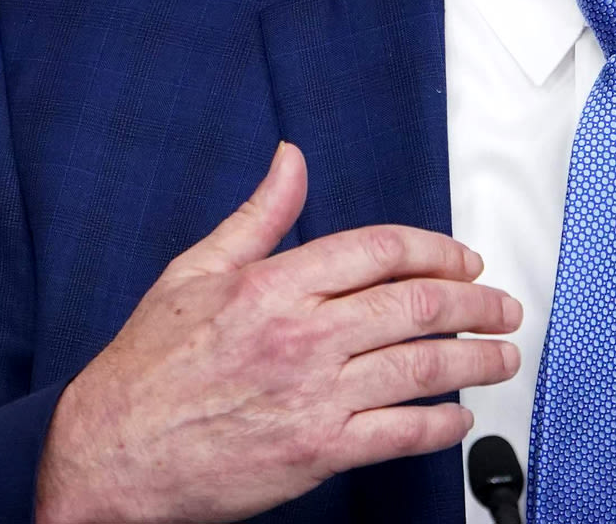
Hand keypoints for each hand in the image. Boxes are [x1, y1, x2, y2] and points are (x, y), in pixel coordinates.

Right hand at [35, 142, 522, 523]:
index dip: (437, 249)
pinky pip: (401, 434)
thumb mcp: (194, 272)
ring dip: (476, 359)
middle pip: (418, 305)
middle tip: (502, 306)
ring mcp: (315, 396)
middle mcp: (302, 336)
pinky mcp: (318, 452)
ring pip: (422, 368)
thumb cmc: (147, 368)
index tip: (464, 259)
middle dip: (476, 303)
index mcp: (274, 284)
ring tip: (502, 355)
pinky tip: (458, 418)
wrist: (113, 453)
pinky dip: (442, 426)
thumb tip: (290, 161)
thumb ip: (258, 217)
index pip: (381, 250)